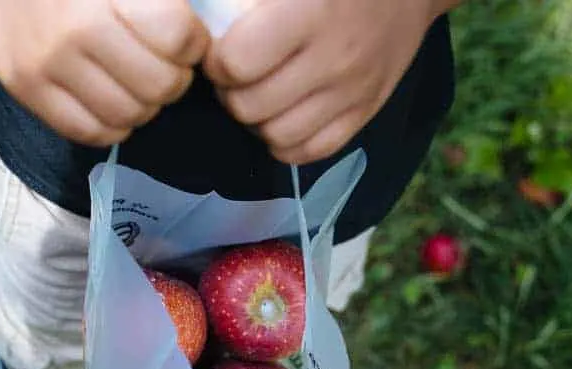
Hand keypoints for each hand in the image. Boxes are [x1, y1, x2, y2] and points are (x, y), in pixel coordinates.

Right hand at [0, 0, 209, 144]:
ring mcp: (48, 67)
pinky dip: (114, 124)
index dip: (194, 42)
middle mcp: (75, 31)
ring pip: (131, 115)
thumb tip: (204, 34)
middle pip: (161, 84)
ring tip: (137, 82)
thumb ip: (158, 0)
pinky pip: (92, 133)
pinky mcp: (29, 93)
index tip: (186, 39)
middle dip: (175, 78)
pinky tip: (112, 100)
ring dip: (146, 105)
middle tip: (164, 65)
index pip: (176, 35)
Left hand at [203, 0, 449, 163]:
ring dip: (256, 122)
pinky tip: (284, 117)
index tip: (219, 51)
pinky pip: (312, 151)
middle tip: (235, 77)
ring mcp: (352, 92)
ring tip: (258, 97)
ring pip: (277, 136)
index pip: (238, 61)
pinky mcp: (365, 113)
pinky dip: (287, 143)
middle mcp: (332, 58)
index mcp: (309, 12)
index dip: (217, 61)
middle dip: (230, 94)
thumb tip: (206, 18)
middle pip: (251, 106)